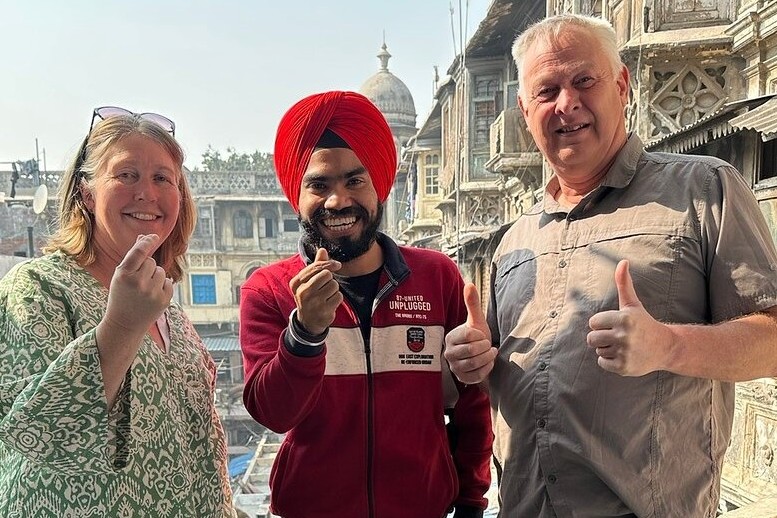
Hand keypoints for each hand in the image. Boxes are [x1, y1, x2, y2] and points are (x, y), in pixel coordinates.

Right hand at [102, 234, 172, 335]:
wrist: (124, 324)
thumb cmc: (121, 296)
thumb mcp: (120, 276)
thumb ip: (133, 257)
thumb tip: (144, 236)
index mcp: (124, 275)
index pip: (140, 251)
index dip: (148, 241)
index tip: (154, 236)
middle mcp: (139, 283)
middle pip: (151, 261)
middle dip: (146, 268)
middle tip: (137, 282)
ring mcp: (152, 292)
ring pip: (161, 271)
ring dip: (155, 277)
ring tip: (144, 289)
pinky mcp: (164, 300)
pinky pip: (168, 282)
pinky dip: (162, 286)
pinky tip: (152, 296)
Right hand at [289, 248, 342, 335]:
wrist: (308, 321)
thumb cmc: (309, 296)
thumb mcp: (308, 281)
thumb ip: (316, 265)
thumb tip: (322, 250)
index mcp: (296, 282)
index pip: (316, 266)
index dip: (329, 264)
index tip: (337, 265)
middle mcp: (303, 292)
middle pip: (326, 274)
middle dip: (330, 278)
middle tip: (326, 285)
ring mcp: (313, 303)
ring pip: (334, 285)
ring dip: (334, 289)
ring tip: (327, 295)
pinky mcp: (323, 311)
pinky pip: (338, 296)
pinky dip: (337, 298)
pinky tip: (330, 303)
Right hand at [444, 283, 496, 383]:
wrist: (479, 356)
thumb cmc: (477, 337)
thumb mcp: (476, 320)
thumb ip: (472, 303)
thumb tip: (469, 284)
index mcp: (450, 337)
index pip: (468, 334)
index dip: (480, 335)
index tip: (481, 335)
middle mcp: (449, 353)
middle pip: (472, 351)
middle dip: (485, 347)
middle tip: (487, 344)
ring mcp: (455, 367)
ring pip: (475, 363)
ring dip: (488, 357)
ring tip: (489, 352)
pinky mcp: (463, 379)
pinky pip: (478, 375)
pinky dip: (487, 368)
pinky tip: (488, 362)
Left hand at [587, 260, 673, 375]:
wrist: (665, 347)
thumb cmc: (643, 323)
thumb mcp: (632, 304)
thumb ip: (624, 283)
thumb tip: (623, 261)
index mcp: (624, 318)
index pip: (593, 323)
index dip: (601, 324)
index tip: (615, 325)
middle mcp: (624, 335)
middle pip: (591, 338)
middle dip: (601, 338)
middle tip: (617, 337)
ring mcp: (624, 352)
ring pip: (598, 350)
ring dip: (607, 349)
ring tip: (623, 346)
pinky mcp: (624, 367)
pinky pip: (602, 363)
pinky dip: (609, 361)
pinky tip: (624, 356)